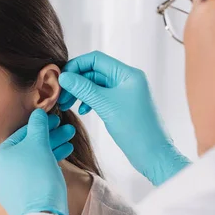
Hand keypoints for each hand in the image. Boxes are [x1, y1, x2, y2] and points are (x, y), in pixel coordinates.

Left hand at [0, 109, 72, 214]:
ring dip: (52, 148)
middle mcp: (0, 170)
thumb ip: (38, 126)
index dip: (41, 124)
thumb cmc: (38, 176)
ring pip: (33, 160)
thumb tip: (37, 113)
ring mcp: (10, 185)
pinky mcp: (22, 196)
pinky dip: (48, 163)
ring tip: (70, 139)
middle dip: (50, 137)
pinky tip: (64, 153)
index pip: (21, 134)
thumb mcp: (39, 145)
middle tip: (67, 129)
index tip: (56, 119)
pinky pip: (34, 173)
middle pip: (28, 147)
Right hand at [58, 50, 189, 185]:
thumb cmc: (135, 129)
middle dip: (76, 82)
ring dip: (81, 92)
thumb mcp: (105, 106)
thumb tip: (63, 76)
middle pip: (95, 71)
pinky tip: (83, 111)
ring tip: (67, 105)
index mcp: (128, 74)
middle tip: (61, 96)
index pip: (96, 59)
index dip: (76, 66)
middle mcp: (128, 79)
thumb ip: (83, 88)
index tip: (61, 78)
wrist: (153, 154)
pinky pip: (102, 97)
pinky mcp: (123, 105)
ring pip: (97, 85)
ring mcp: (126, 92)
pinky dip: (90, 101)